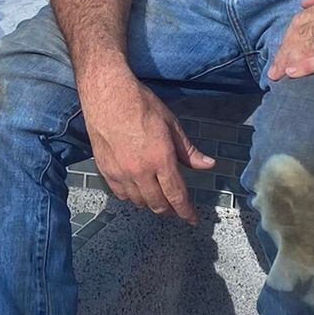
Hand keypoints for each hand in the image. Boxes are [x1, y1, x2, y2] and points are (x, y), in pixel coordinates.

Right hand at [78, 62, 214, 224]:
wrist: (107, 94)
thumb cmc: (140, 104)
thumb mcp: (171, 124)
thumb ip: (188, 150)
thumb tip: (208, 164)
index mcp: (161, 159)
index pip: (177, 195)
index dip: (186, 211)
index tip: (192, 219)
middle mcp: (140, 171)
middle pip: (158, 204)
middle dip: (170, 210)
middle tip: (176, 209)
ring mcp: (120, 172)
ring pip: (139, 202)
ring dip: (151, 204)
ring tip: (158, 199)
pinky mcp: (105, 170)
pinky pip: (121, 194)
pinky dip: (132, 197)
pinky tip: (137, 191)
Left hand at [267, 0, 313, 80]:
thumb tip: (304, 3)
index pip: (302, 20)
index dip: (287, 38)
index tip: (279, 53)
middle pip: (302, 35)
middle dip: (284, 53)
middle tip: (273, 71)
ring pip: (312, 47)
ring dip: (291, 61)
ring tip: (278, 75)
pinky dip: (310, 65)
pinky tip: (296, 73)